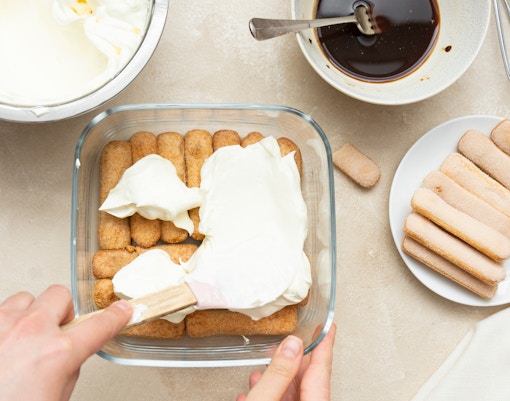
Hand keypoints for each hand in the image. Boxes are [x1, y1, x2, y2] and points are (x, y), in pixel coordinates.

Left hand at [0, 284, 131, 400]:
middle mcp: (29, 332)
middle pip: (59, 295)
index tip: (121, 310)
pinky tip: (1, 345)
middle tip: (57, 331)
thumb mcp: (55, 398)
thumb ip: (66, 367)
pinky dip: (3, 325)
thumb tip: (67, 352)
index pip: (99, 325)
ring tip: (21, 340)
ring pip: (24, 299)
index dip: (115, 317)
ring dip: (29, 315)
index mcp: (57, 354)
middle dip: (62, 312)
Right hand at [237, 322, 335, 400]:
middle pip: (306, 380)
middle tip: (291, 339)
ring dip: (275, 377)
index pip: (322, 371)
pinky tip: (254, 386)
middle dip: (293, 359)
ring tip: (263, 363)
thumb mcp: (264, 400)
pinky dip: (269, 392)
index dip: (324, 346)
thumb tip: (291, 345)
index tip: (329, 327)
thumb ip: (278, 374)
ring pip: (290, 392)